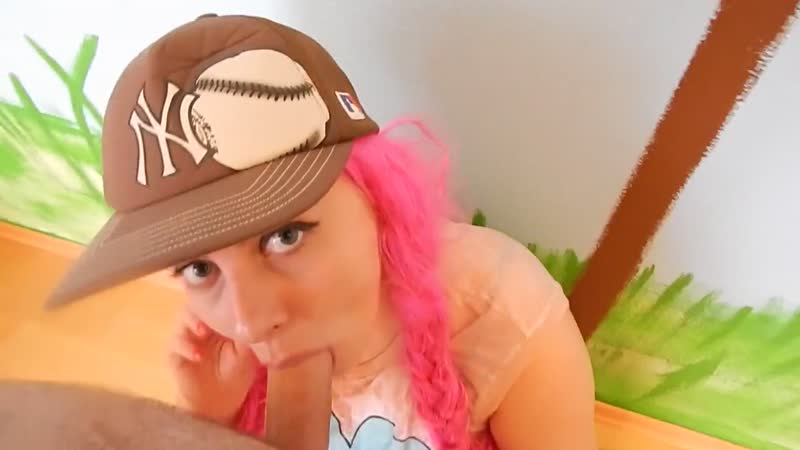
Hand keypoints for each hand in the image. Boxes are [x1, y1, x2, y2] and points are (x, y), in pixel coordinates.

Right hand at [167, 309, 258, 424]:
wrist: (221, 401)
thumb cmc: (236, 372)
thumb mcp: (247, 352)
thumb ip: (246, 334)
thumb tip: (252, 315)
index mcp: (218, 321)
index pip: (213, 301)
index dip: (216, 297)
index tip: (223, 299)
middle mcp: (200, 325)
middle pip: (194, 305)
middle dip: (201, 308)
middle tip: (211, 315)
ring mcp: (186, 338)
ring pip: (181, 320)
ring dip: (191, 324)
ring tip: (203, 333)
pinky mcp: (174, 354)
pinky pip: (174, 344)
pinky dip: (185, 347)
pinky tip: (198, 355)